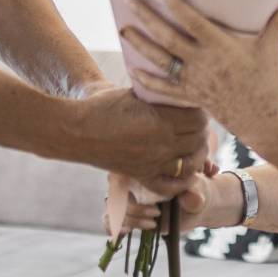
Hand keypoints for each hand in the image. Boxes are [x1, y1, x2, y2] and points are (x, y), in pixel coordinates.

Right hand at [71, 85, 208, 185]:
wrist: (76, 132)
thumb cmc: (101, 107)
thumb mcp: (134, 94)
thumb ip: (158, 95)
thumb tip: (178, 90)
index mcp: (161, 122)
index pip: (198, 118)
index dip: (201, 111)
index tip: (197, 106)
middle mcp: (161, 145)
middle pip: (198, 140)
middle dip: (201, 130)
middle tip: (197, 122)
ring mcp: (153, 163)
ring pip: (190, 164)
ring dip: (196, 154)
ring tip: (193, 144)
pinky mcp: (142, 175)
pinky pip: (171, 186)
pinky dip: (181, 181)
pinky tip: (183, 170)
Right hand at [106, 171, 213, 234]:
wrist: (193, 205)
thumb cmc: (193, 190)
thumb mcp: (198, 192)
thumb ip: (194, 195)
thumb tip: (191, 198)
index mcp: (144, 167)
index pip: (123, 170)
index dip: (128, 184)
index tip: (149, 197)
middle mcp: (131, 180)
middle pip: (116, 191)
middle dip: (134, 206)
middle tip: (157, 213)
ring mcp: (126, 197)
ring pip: (114, 208)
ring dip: (131, 219)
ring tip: (154, 223)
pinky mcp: (126, 214)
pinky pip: (108, 220)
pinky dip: (114, 227)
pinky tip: (126, 231)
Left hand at [121, 0, 277, 152]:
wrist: (263, 122)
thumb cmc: (269, 81)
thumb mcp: (273, 49)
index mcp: (220, 47)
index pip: (191, 20)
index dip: (173, 2)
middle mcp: (202, 63)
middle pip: (167, 37)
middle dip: (146, 17)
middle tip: (129, 0)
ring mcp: (194, 82)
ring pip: (159, 61)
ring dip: (139, 45)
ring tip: (123, 29)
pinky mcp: (191, 98)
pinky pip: (163, 88)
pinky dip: (147, 80)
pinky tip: (132, 70)